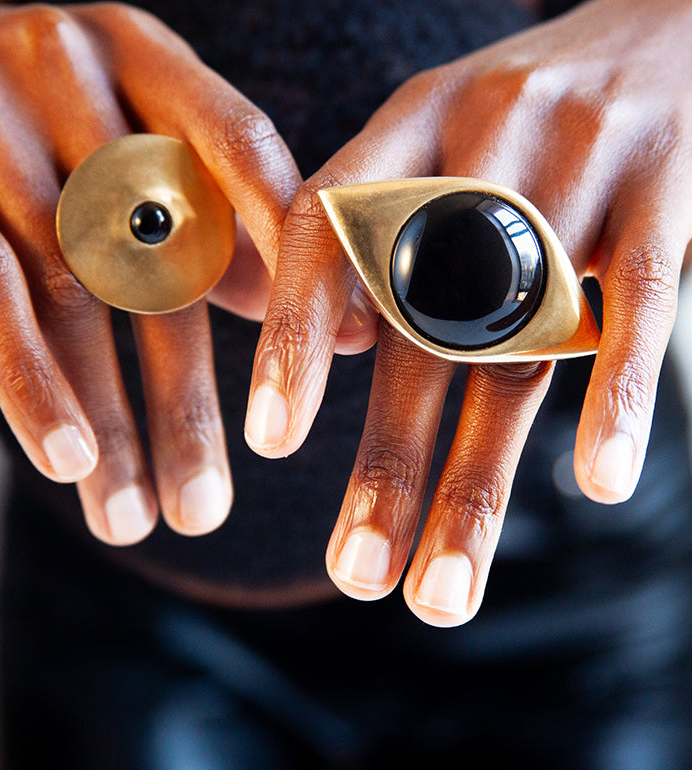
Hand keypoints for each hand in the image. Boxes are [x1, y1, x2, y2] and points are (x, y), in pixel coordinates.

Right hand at [0, 3, 299, 543]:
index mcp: (145, 57)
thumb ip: (222, 227)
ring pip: (74, 294)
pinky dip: (29, 380)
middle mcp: (73, 67)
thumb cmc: (45, 124)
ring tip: (137, 521)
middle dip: (187, 398)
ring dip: (111, 421)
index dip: (295, 255)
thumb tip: (336, 326)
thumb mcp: (135, 150)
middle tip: (211, 510)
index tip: (344, 353)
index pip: (244, 150)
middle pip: (157, 257)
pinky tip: (67, 461)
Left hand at [246, 0, 691, 624]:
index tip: (273, 446)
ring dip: (475, 483)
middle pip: (419, 330)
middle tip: (353, 573)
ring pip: (515, 350)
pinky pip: (637, 304)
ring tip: (439, 594)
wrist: (664, 30)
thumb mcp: (434, 143)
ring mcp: (578, 166)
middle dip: (385, 461)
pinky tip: (600, 484)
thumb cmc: (522, 121)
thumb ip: (378, 236)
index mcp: (404, 129)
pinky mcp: (668, 193)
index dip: (292, 339)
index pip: (326, 233)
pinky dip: (616, 396)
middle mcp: (479, 145)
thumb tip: (327, 349)